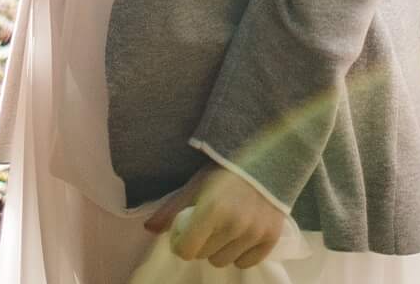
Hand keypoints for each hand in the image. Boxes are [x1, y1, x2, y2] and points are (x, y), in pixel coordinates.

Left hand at [144, 164, 284, 269]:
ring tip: (226, 226)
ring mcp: (254, 233)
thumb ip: (173, 208)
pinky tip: (242, 234)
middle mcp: (234, 224)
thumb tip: (148, 229)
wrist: (267, 157)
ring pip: (224, 261)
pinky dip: (240, 253)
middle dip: (201, 242)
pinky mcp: (271, 238)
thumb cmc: (226, 169)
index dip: (181, 243)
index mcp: (212, 209)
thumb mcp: (196, 184)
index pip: (187, 250)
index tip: (185, 232)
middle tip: (208, 224)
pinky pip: (246, 262)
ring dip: (220, 248)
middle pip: (204, 255)